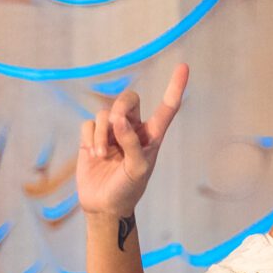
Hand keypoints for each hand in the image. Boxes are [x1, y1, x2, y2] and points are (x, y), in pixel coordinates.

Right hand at [75, 65, 188, 216]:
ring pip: (104, 113)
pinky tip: (94, 154)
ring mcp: (111, 132)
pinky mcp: (92, 137)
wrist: (104, 206)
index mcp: (152, 135)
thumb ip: (132, 144)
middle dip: (120, 107)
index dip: (175, 87)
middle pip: (128, 99)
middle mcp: (133, 129)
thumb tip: (119, 120)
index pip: (167, 108)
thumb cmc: (128, 189)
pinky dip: (91, 138)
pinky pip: (88, 124)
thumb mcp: (138, 169)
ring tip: (103, 154)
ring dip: (102, 133)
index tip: (184, 66)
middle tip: (116, 123)